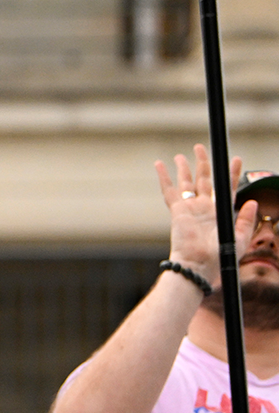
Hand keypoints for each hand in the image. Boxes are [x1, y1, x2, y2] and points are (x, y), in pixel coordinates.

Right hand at [158, 145, 250, 285]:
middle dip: (204, 163)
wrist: (199, 264)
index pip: (227, 187)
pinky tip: (160, 164)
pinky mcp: (178, 210)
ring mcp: (190, 207)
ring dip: (185, 167)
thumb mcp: (239, 238)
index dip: (232, 173)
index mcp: (220, 213)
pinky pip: (169, 190)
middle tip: (201, 148)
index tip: (236, 159)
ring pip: (187, 182)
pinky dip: (164, 176)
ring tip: (181, 154)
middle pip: (204, 179)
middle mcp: (204, 207)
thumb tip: (252, 202)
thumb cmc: (219, 256)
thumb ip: (246, 220)